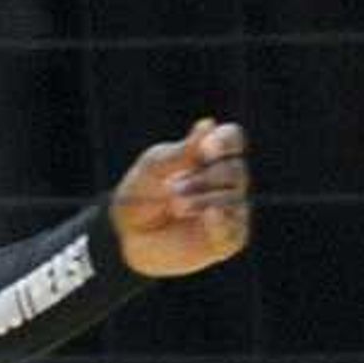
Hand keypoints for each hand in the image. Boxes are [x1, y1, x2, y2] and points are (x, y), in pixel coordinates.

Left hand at [108, 118, 249, 275]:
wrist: (129, 237)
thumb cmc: (141, 195)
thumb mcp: (154, 169)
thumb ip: (182, 152)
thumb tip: (208, 123)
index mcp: (209, 155)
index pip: (233, 138)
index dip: (225, 142)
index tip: (206, 151)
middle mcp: (226, 180)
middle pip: (234, 169)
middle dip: (202, 180)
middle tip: (171, 191)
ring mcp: (230, 210)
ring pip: (233, 199)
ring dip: (202, 201)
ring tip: (175, 207)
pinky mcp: (228, 239)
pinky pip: (234, 230)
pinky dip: (221, 223)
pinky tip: (208, 217)